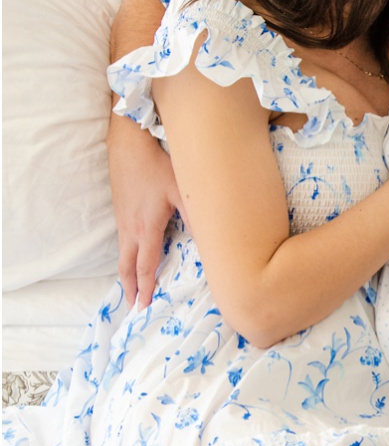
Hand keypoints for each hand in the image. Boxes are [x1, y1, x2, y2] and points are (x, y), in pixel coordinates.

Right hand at [108, 113, 182, 307]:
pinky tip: (132, 255)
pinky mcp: (120, 207)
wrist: (128, 137)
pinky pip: (122, 240)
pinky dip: (125, 256)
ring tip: (130, 288)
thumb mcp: (182, 188)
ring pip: (122, 253)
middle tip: (132, 307)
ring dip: (125, 273)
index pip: (145, 266)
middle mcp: (129, 226)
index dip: (145, 288)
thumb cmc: (157, 161)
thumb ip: (196, 216)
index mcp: (145, 227)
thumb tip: (212, 241)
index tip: (143, 307)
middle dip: (129, 288)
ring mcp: (121, 217)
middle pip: (126, 266)